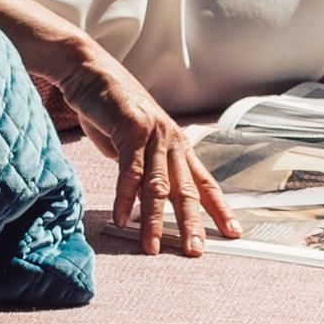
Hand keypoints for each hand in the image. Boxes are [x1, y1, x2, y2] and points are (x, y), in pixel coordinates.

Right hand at [46, 39, 237, 256]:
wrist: (89, 71)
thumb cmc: (111, 109)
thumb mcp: (135, 144)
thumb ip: (145, 170)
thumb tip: (148, 203)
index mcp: (177, 145)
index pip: (204, 182)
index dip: (219, 208)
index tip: (233, 232)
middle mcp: (170, 140)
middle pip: (186, 190)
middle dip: (191, 223)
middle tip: (195, 251)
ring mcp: (152, 133)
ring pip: (158, 185)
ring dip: (154, 219)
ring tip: (151, 247)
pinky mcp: (130, 128)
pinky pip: (130, 170)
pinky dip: (125, 197)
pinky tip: (121, 219)